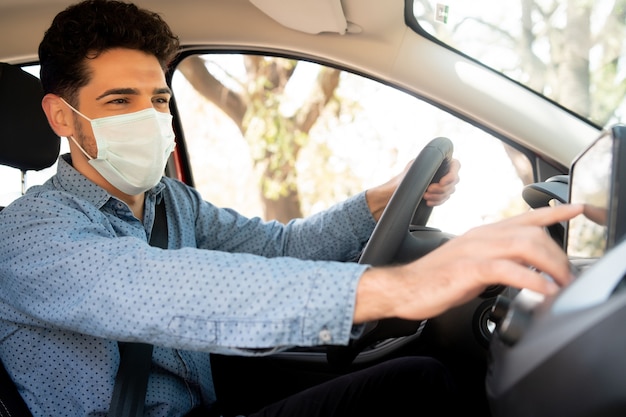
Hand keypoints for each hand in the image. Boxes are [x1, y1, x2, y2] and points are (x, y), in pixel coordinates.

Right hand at [354, 204, 583, 322]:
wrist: (404, 287)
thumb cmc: (435, 279)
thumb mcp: (472, 265)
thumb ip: (497, 262)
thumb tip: (525, 272)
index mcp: (482, 234)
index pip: (524, 218)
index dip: (553, 212)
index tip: (576, 209)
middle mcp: (481, 236)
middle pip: (532, 234)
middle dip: (558, 255)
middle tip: (568, 277)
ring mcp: (474, 250)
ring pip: (524, 246)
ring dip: (550, 266)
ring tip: (561, 284)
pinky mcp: (468, 269)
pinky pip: (507, 270)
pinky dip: (531, 280)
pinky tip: (542, 290)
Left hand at [365, 158, 460, 220]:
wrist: (395, 193)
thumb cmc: (403, 178)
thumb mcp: (414, 167)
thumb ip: (426, 161)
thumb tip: (434, 158)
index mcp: (439, 162)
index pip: (456, 165)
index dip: (451, 175)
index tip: (441, 182)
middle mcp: (443, 173)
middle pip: (454, 181)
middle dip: (442, 188)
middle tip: (428, 191)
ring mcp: (442, 185)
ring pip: (450, 192)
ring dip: (438, 196)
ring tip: (425, 196)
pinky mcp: (438, 195)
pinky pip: (444, 199)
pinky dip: (437, 201)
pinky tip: (428, 202)